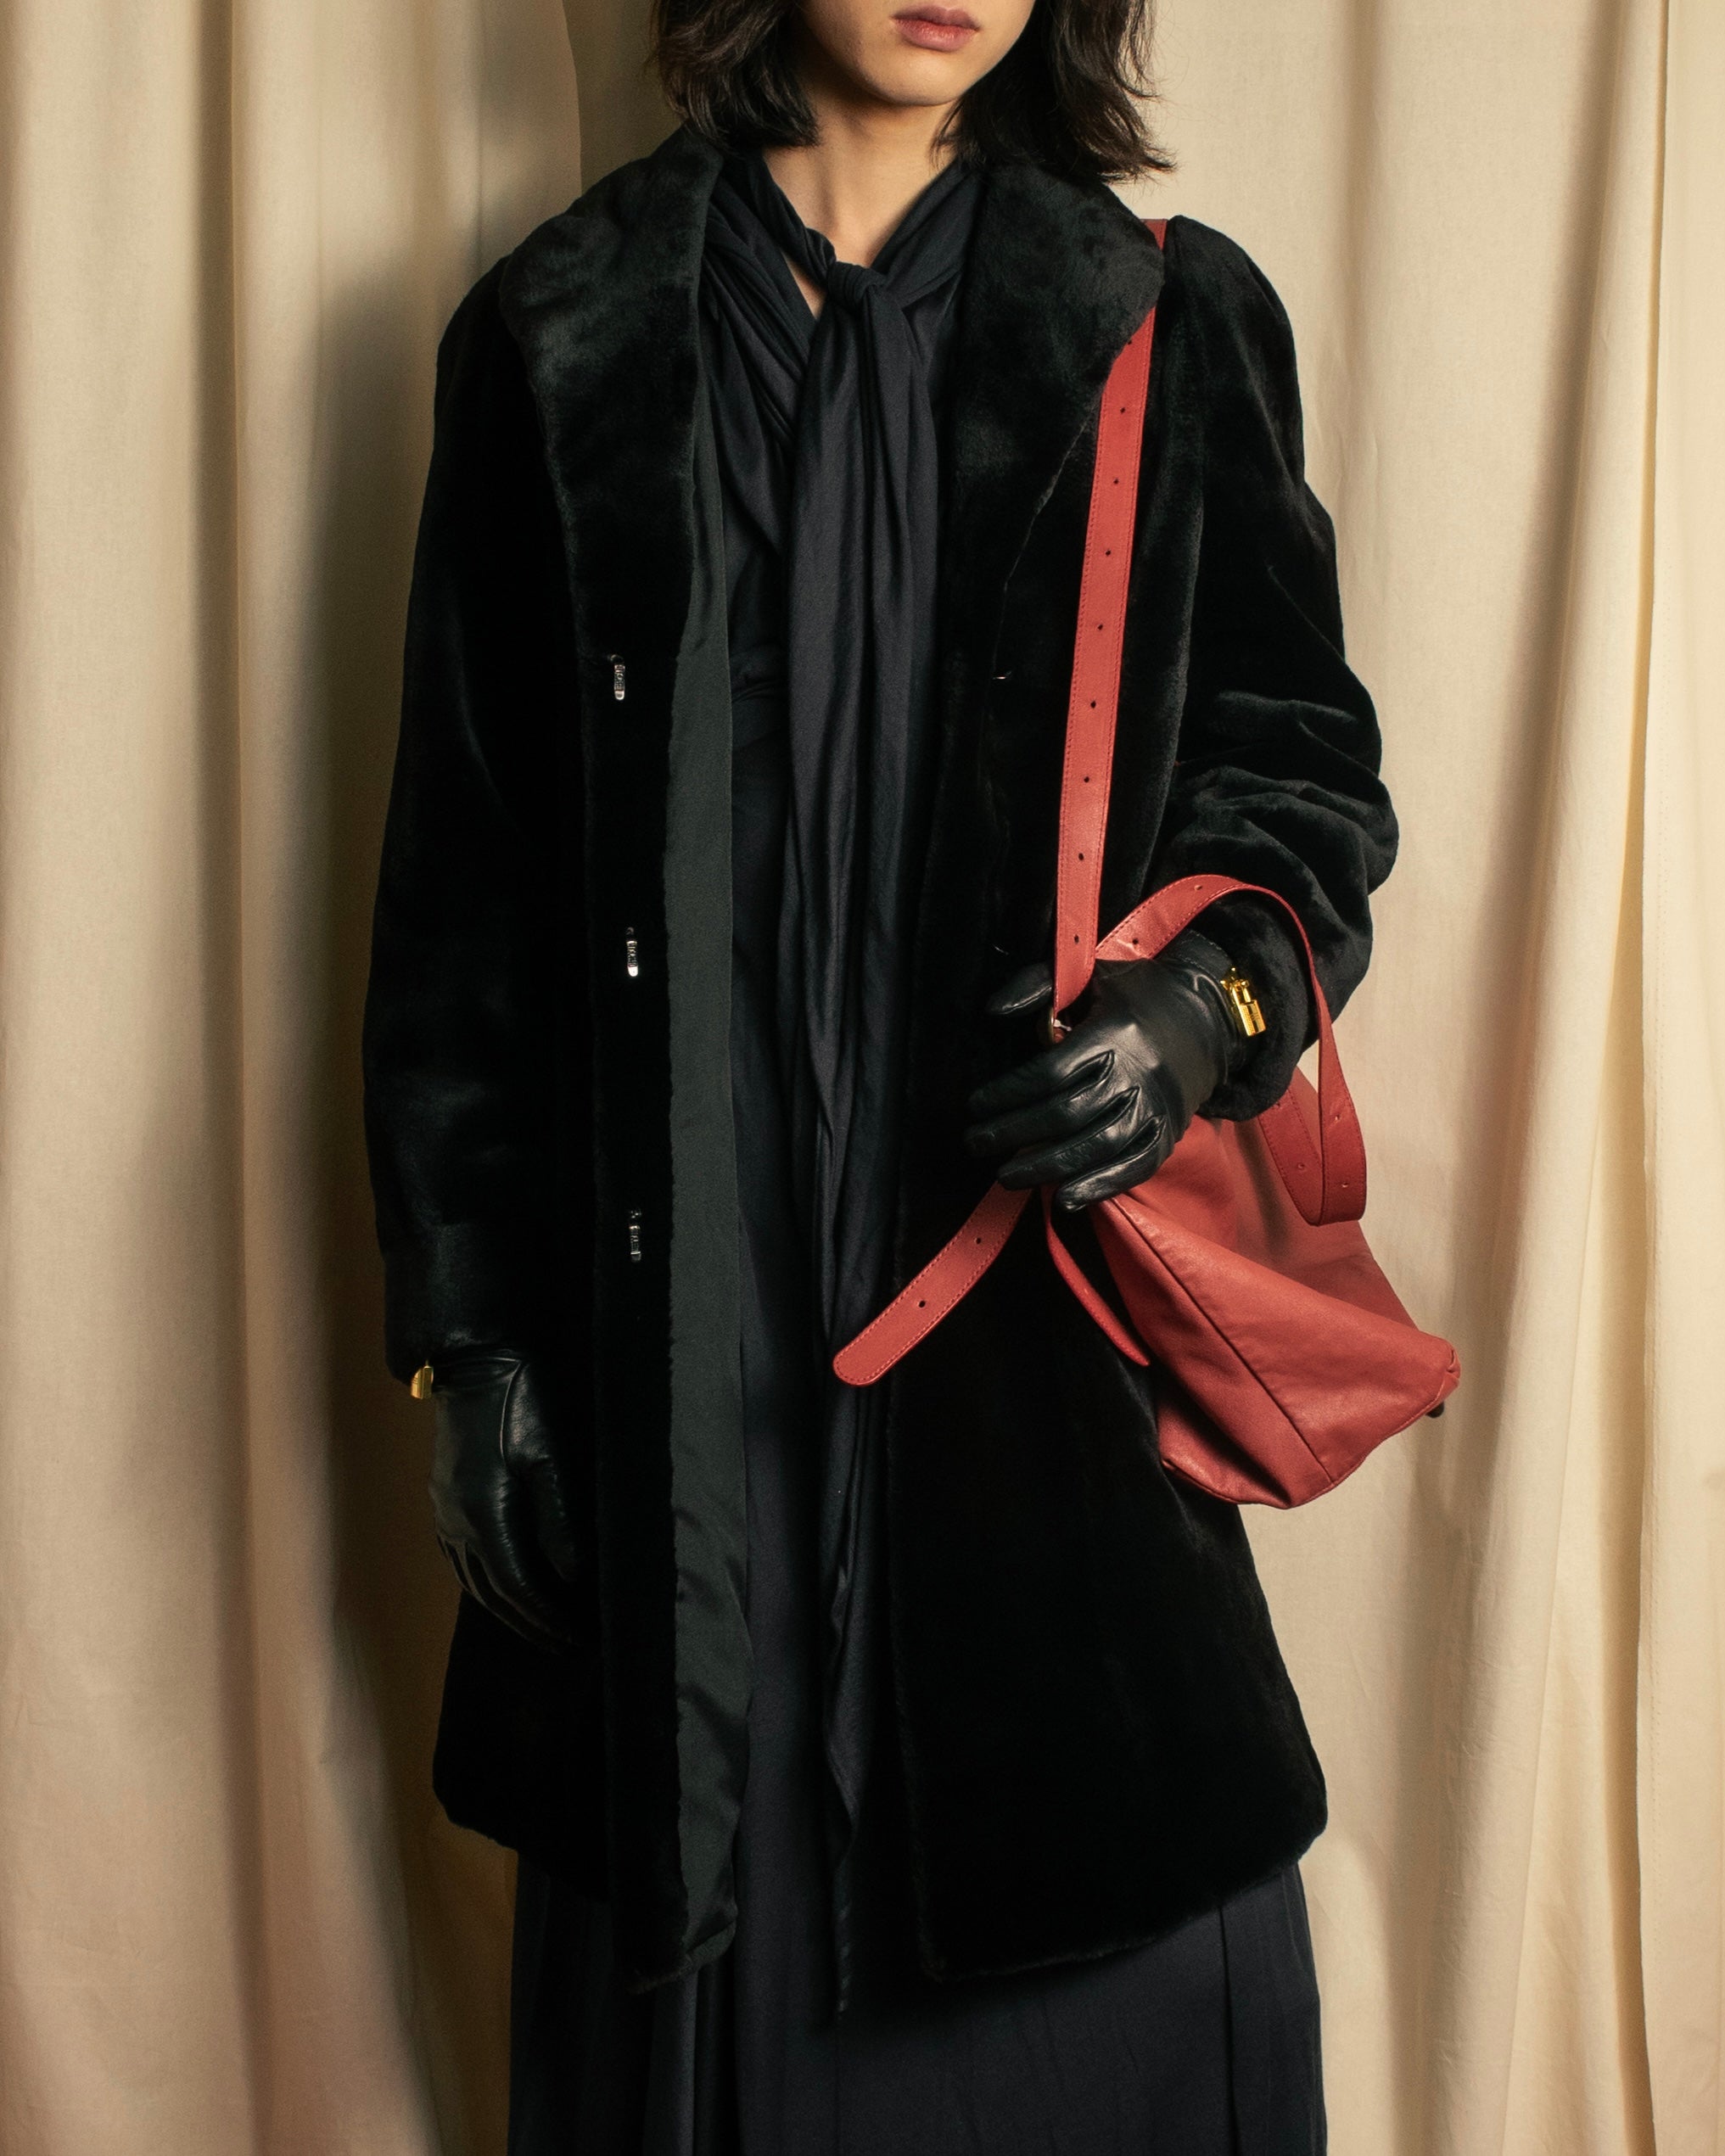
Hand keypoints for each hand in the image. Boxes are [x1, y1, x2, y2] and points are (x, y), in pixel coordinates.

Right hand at [427, 1349, 594, 1650]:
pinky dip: (485, 1586)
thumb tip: (572, 1577)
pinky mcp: (443, 1501)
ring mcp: (444, 1513)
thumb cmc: (518, 1401)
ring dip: (508, 1612)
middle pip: (494, 1594)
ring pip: (474, 1583)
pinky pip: (461, 1562)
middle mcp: (457, 1523)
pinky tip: (503, 1592)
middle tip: (569, 1645)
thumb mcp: (548, 1455)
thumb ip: (559, 1519)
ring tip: (543, 1630)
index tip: (579, 1637)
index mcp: (484, 1513)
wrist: (472, 1363)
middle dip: (532, 1625)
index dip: (548, 1617)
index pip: (518, 1586)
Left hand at [963, 939, 1240, 1210]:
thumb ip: (1036, 985)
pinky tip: (1064, 1199)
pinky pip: (1134, 1167)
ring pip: (1096, 1146)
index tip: (975, 1105)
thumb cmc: (1135, 996)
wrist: (1208, 1018)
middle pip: (1066, 1114)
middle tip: (975, 1143)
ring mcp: (1156, 1108)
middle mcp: (1137, 1074)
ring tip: (1006, 1177)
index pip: (1050, 1073)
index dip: (1008, 1093)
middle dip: (1014, 1133)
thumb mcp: (1089, 975)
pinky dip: (1099, 1187)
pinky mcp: (1168, 1134)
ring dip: (1047, 1167)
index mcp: (1113, 1034)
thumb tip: (992, 1010)